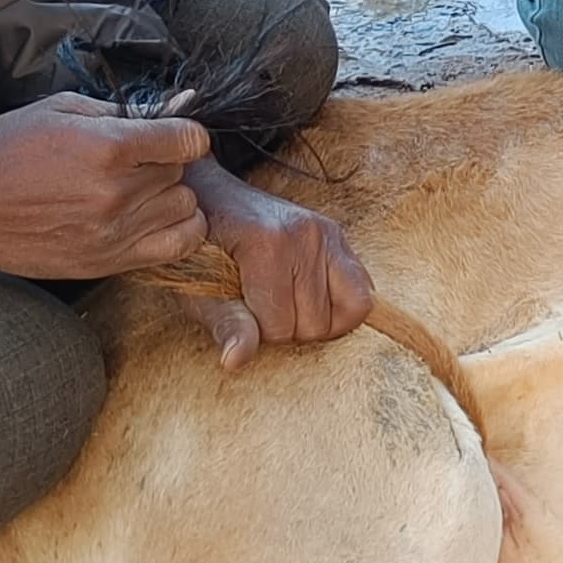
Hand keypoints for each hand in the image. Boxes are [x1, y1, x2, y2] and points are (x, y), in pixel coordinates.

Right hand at [0, 93, 209, 279]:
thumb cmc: (5, 149)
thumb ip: (122, 111)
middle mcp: (116, 194)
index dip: (184, 133)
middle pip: (182, 174)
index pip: (188, 140)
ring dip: (169, 196)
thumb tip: (173, 110)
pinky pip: (176, 246)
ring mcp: (113, 233)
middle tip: (138, 161)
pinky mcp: (107, 262)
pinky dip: (176, 230)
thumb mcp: (62, 109)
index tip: (172, 135)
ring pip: (184, 209)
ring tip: (139, 190)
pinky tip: (151, 218)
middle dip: (165, 163)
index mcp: (107, 148)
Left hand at [172, 163, 375, 367]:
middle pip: (312, 325)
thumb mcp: (199, 291)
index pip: (278, 326)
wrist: (208, 201)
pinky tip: (311, 302)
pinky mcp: (339, 238)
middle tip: (258, 302)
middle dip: (284, 327)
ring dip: (310, 320)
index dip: (254, 330)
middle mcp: (305, 234)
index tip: (235, 306)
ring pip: (341, 316)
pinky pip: (363, 297)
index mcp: (266, 243)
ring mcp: (327, 233)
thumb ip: (225, 324)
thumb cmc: (199, 250)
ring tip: (281, 300)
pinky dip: (340, 310)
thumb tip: (235, 362)